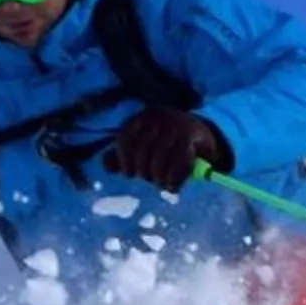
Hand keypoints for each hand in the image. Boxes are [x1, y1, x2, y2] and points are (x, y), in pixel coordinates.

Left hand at [105, 108, 225, 192]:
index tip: (128, 174)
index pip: (125, 138)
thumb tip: (105, 165)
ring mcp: (174, 124)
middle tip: (149, 179)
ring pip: (160, 158)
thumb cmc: (166, 142)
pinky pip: (180, 162)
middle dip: (144, 171)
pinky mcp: (191, 134)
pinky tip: (173, 187)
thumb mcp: (143, 145)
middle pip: (142, 150)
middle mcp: (157, 117)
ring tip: (161, 184)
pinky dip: (176, 178)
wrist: (200, 131)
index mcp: (141, 118)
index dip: (124, 159)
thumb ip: (124, 155)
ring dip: (160, 178)